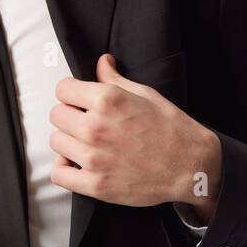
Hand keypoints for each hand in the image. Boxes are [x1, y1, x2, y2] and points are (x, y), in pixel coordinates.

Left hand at [48, 53, 221, 215]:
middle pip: (56, 114)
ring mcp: (94, 157)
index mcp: (107, 100)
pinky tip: (76, 163)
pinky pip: (59, 174)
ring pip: (56, 141)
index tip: (79, 99)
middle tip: (85, 121)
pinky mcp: (96, 184)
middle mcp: (96, 127)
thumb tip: (101, 62)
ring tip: (84, 142)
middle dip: (69, 115)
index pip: (63, 89)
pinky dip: (64, 168)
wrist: (191, 166)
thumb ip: (115, 79)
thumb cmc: (172, 129)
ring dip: (67, 140)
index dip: (71, 92)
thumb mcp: (145, 94)